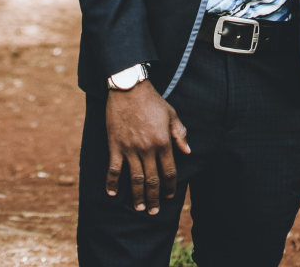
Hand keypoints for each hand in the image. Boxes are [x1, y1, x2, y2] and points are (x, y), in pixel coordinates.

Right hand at [105, 80, 189, 213]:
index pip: (169, 172)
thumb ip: (180, 134)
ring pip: (135, 178)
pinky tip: (112, 194)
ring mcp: (130, 148)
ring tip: (139, 207)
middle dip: (154, 198)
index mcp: (163, 142)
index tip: (169, 197)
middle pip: (152, 180)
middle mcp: (148, 148)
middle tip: (153, 211)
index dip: (170, 187)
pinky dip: (112, 183)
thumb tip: (188, 152)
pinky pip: (113, 169)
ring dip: (137, 195)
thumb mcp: (171, 114)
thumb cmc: (152, 101)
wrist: (129, 88)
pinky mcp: (115, 145)